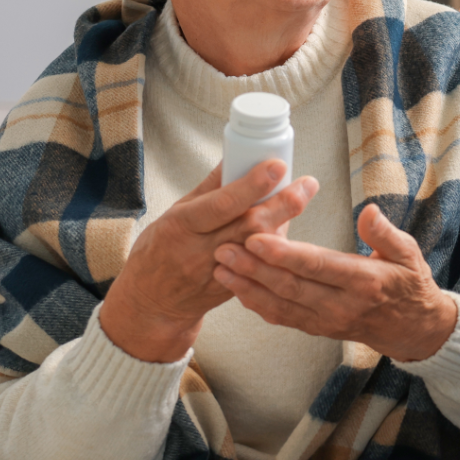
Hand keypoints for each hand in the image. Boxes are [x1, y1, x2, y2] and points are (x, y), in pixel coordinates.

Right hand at [98, 162, 314, 362]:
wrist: (152, 303)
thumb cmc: (160, 251)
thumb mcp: (174, 214)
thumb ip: (208, 189)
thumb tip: (234, 156)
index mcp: (183, 226)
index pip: (223, 204)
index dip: (252, 185)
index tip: (276, 166)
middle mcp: (201, 251)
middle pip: (250, 227)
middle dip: (283, 203)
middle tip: (307, 184)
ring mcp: (219, 274)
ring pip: (261, 248)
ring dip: (285, 222)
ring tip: (302, 195)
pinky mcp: (233, 289)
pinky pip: (261, 267)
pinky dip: (277, 245)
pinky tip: (286, 226)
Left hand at [211, 202, 459, 362]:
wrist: (412, 328)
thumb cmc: (409, 283)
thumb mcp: (409, 253)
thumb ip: (385, 233)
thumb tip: (368, 211)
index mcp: (364, 282)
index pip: (318, 266)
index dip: (285, 254)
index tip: (257, 238)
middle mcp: (342, 305)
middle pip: (291, 286)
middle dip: (254, 268)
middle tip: (224, 248)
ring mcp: (327, 321)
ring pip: (281, 305)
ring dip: (248, 287)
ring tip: (220, 267)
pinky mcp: (317, 328)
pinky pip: (282, 318)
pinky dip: (257, 304)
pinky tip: (237, 288)